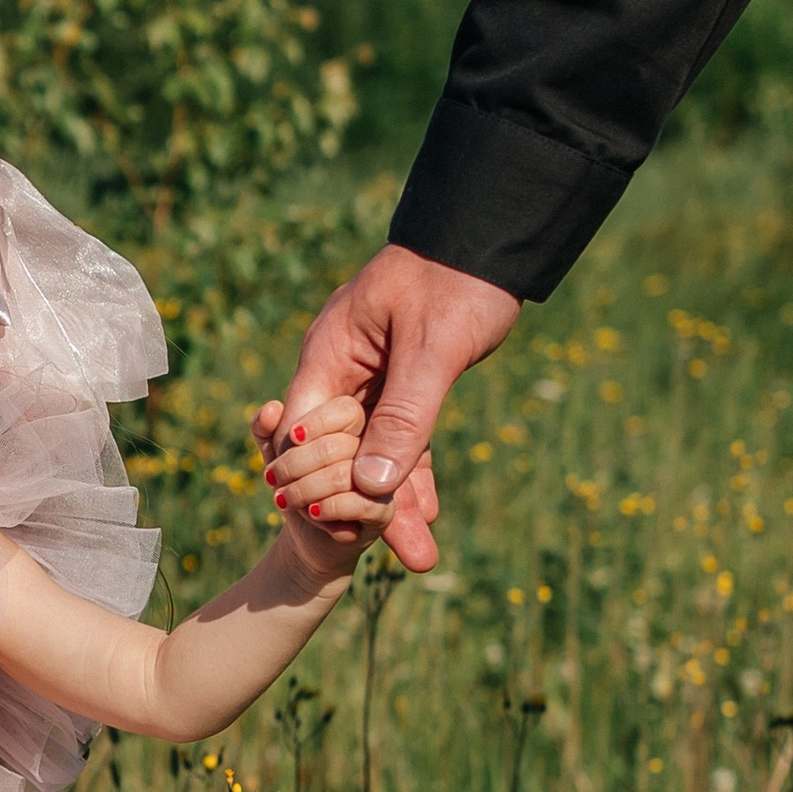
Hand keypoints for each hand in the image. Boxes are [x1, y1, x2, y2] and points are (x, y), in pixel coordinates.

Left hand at [249, 394, 392, 581]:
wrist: (307, 536)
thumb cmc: (295, 485)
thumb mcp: (274, 454)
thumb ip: (266, 428)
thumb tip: (272, 409)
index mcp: (356, 426)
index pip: (346, 410)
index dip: (313, 424)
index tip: (290, 440)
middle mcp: (377, 449)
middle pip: (339, 445)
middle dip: (295, 464)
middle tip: (274, 479)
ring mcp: (385, 479)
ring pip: (346, 475)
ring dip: (305, 490)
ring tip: (285, 499)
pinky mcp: (384, 510)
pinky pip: (362, 503)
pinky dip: (328, 508)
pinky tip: (313, 512)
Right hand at [277, 244, 521, 573]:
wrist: (489, 235)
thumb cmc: (457, 280)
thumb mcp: (432, 350)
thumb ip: (402, 417)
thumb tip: (370, 487)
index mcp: (329, 354)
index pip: (303, 434)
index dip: (320, 483)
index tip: (347, 530)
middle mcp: (341, 370)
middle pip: (340, 453)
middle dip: (366, 506)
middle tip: (404, 556)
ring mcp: (370, 377)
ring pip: (374, 451)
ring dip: (397, 500)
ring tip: (424, 555)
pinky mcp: (403, 382)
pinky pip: (401, 437)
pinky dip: (414, 471)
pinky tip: (430, 513)